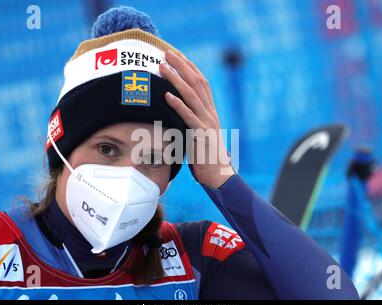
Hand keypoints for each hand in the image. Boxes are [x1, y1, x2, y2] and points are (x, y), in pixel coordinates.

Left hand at [159, 49, 234, 188]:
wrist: (218, 175)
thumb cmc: (205, 155)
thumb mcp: (198, 133)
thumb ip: (190, 121)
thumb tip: (176, 113)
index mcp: (210, 111)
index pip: (202, 83)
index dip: (190, 67)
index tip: (178, 55)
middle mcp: (210, 113)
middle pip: (197, 82)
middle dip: (181, 66)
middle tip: (167, 52)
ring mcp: (206, 122)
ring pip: (191, 95)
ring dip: (176, 79)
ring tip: (163, 67)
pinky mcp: (200, 135)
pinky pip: (188, 116)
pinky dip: (177, 104)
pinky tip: (166, 95)